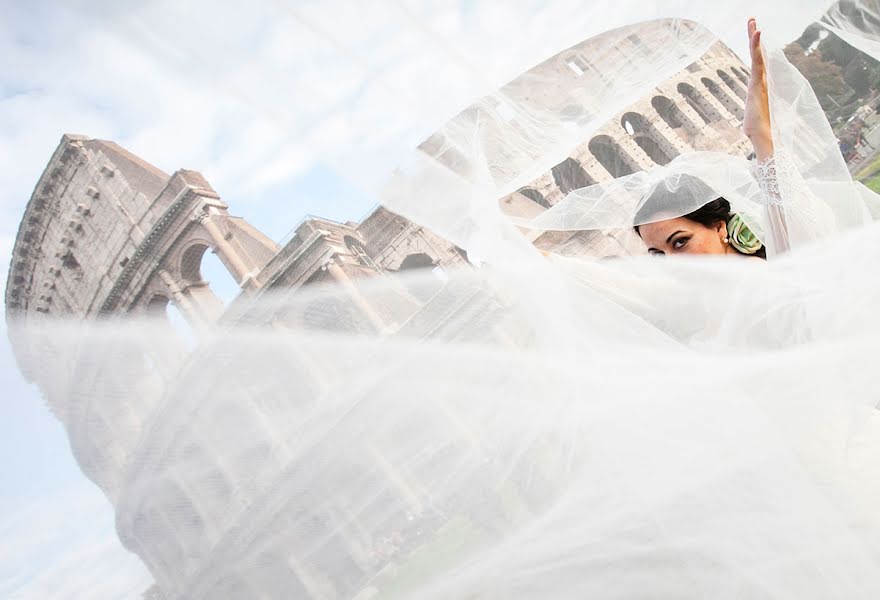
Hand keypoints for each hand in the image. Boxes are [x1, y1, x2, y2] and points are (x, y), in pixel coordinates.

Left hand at [743, 18, 773, 159]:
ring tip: (752, 21)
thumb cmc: (760, 132)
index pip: (758, 64)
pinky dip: (756, 47)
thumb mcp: (753, 121)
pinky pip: (757, 61)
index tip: (755, 35)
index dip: (756, 50)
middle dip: (754, 38)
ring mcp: (760, 81)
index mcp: (760, 87)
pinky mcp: (758, 83)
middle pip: (758, 54)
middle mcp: (761, 81)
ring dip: (753, 37)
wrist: (765, 137)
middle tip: (752, 20)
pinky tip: (756, 33)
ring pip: (757, 54)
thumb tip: (752, 130)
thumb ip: (754, 119)